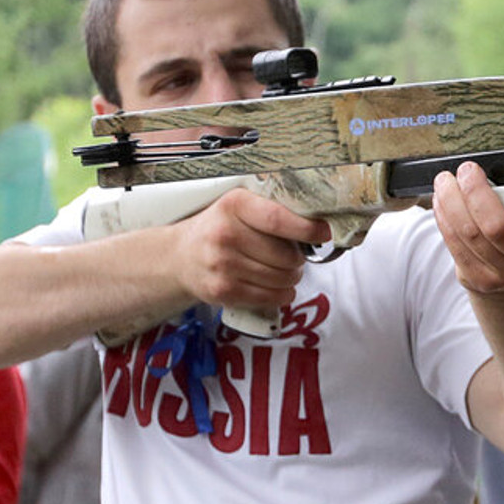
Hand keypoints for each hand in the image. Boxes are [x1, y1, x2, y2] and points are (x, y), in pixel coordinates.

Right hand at [174, 189, 327, 316]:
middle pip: (286, 255)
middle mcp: (225, 234)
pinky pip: (271, 298)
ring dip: (291, 277)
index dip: (307, 229)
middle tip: (293, 256)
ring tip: (281, 270)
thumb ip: (271, 211)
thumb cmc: (219, 230)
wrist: (180, 257)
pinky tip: (275, 287)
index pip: (279, 219)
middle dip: (299, 259)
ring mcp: (223, 265)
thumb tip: (317, 225)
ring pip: (282, 279)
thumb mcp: (238, 208)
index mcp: (234, 206)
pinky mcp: (223, 291)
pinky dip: (282, 294)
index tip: (323, 233)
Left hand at [432, 162, 503, 293]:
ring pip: (470, 235)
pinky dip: (444, 217)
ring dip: (451, 201)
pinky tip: (441, 200)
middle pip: (498, 230)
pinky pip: (454, 244)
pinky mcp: (476, 280)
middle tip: (468, 170)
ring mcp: (503, 277)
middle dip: (477, 194)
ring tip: (445, 180)